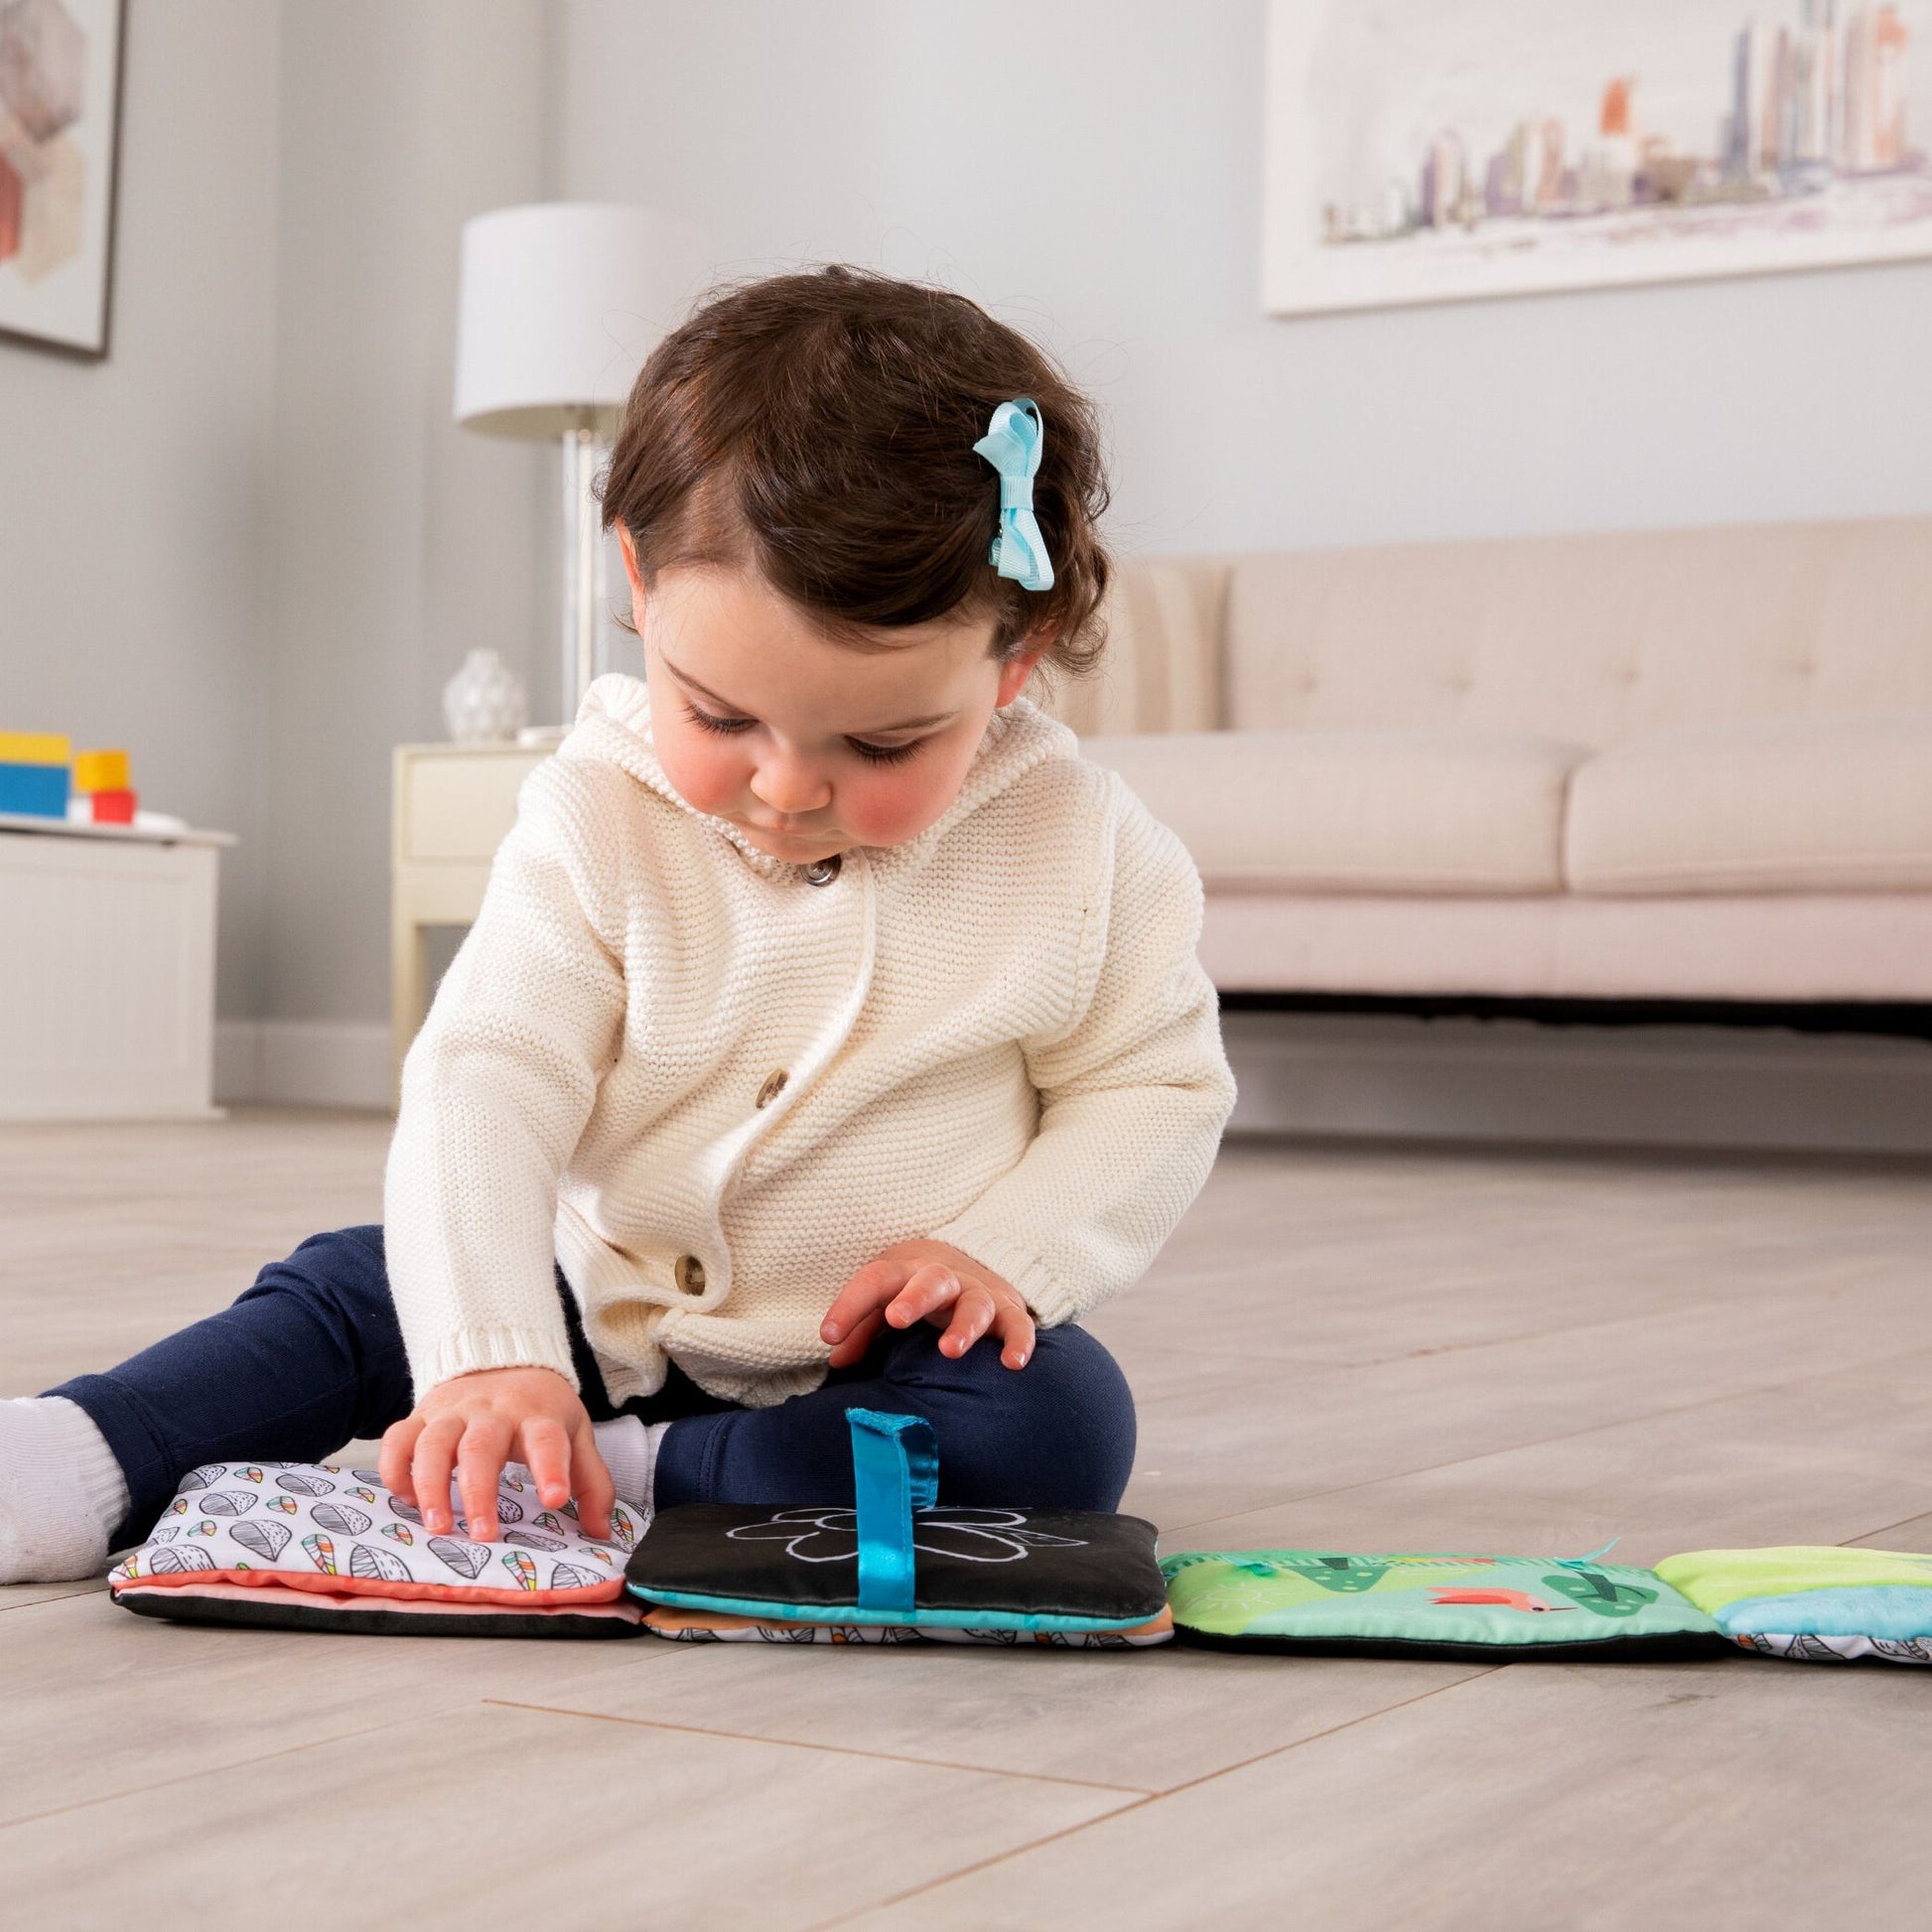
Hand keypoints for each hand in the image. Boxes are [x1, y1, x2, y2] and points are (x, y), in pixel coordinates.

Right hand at [378, 1365, 614, 1545]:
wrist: (502, 1356)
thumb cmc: (540, 1409)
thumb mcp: (576, 1434)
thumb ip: (591, 1482)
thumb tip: (600, 1532)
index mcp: (537, 1416)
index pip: (547, 1440)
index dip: (551, 1468)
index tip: (554, 1499)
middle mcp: (492, 1412)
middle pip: (481, 1447)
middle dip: (479, 1492)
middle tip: (485, 1534)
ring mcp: (453, 1412)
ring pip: (434, 1443)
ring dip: (431, 1485)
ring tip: (438, 1525)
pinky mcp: (421, 1415)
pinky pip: (398, 1439)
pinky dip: (396, 1469)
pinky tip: (406, 1499)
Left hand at [820, 1239, 1035, 1372]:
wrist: (972, 1260)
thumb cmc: (916, 1289)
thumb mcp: (887, 1301)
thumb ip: (862, 1330)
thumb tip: (837, 1359)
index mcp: (907, 1272)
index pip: (876, 1280)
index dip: (850, 1305)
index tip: (828, 1335)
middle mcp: (945, 1279)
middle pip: (932, 1281)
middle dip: (915, 1298)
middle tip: (896, 1318)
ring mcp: (979, 1293)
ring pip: (976, 1304)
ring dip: (964, 1326)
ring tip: (950, 1351)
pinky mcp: (1009, 1311)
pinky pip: (1019, 1325)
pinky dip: (1019, 1342)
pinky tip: (1011, 1364)